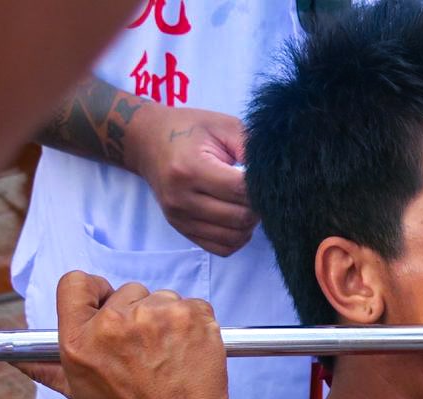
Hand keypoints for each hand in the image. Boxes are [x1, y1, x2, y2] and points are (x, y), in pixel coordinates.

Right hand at [19, 271, 229, 398]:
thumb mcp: (79, 390)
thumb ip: (45, 368)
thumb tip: (17, 358)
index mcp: (82, 337)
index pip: (75, 282)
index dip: (94, 292)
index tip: (108, 307)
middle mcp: (117, 322)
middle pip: (127, 290)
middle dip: (137, 312)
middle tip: (145, 347)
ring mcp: (158, 315)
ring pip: (161, 297)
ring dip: (166, 318)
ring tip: (167, 352)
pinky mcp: (192, 315)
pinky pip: (191, 303)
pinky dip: (192, 322)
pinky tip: (187, 348)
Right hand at [129, 105, 257, 256]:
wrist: (149, 141)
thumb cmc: (190, 130)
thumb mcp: (223, 126)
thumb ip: (250, 149)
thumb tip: (273, 178)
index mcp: (191, 168)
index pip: (240, 191)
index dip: (261, 188)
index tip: (266, 179)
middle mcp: (182, 198)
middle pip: (240, 217)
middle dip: (259, 207)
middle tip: (261, 193)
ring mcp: (180, 218)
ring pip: (234, 238)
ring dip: (250, 225)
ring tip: (248, 204)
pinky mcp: (182, 229)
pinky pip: (222, 249)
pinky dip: (237, 238)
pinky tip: (238, 219)